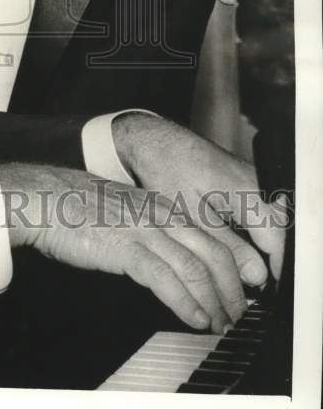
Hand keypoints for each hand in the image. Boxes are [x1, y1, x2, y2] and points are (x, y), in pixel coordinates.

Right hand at [0, 164, 259, 333]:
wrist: (44, 199)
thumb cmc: (74, 206)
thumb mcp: (122, 209)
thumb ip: (147, 227)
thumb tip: (165, 256)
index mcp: (160, 206)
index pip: (210, 238)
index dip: (230, 269)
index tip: (236, 291)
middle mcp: (159, 216)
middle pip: (213, 254)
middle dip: (231, 290)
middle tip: (236, 314)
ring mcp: (144, 230)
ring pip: (196, 269)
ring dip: (213, 301)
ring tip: (218, 323)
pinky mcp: (126, 248)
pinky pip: (167, 279)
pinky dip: (186, 302)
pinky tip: (193, 317)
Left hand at [112, 114, 287, 283]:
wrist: (154, 140)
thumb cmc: (166, 170)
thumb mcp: (190, 215)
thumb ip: (226, 246)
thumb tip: (258, 276)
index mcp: (247, 192)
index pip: (278, 241)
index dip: (272, 272)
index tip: (257, 292)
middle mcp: (257, 184)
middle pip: (275, 235)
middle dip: (262, 262)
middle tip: (236, 282)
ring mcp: (253, 181)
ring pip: (266, 226)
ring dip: (253, 248)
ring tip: (226, 262)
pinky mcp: (245, 183)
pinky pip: (257, 214)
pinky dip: (246, 232)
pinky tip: (224, 241)